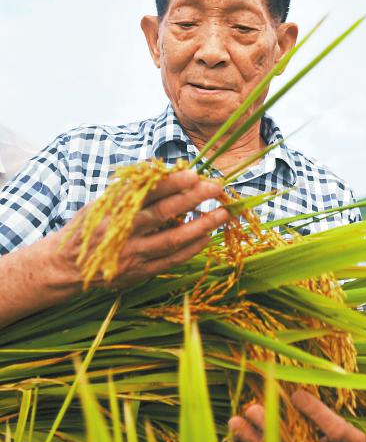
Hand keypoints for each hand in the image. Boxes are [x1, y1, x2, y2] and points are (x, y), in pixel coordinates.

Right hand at [48, 170, 228, 290]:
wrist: (67, 268)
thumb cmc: (88, 228)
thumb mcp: (101, 203)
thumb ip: (129, 190)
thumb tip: (158, 169)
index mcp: (114, 210)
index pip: (147, 193)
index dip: (171, 183)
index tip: (194, 173)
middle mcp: (124, 232)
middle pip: (164, 213)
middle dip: (193, 199)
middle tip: (216, 187)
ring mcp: (133, 255)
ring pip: (173, 240)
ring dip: (201, 226)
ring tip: (222, 213)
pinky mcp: (140, 272)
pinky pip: (172, 260)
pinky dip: (191, 248)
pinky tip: (207, 236)